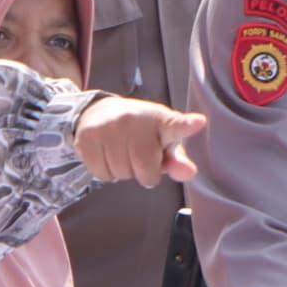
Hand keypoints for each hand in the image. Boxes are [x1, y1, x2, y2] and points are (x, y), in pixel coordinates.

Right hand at [74, 96, 206, 187]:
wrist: (99, 112)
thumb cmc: (141, 134)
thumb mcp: (163, 144)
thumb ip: (177, 161)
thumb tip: (190, 173)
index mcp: (161, 120)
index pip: (177, 125)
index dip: (188, 125)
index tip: (199, 122)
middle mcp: (135, 119)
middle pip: (144, 171)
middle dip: (144, 173)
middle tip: (140, 156)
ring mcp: (109, 126)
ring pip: (121, 174)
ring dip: (123, 172)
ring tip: (123, 153)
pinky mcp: (88, 136)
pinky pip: (102, 174)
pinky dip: (106, 173)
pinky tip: (108, 155)